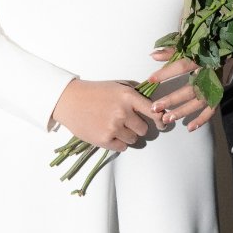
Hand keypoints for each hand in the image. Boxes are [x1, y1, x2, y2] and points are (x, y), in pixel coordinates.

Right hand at [52, 78, 166, 151]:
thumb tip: (156, 106)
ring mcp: (113, 126)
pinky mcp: (104, 139)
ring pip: (134, 139)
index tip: (162, 124)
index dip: (161, 120)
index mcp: (128, 96)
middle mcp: (123, 112)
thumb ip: (136, 95)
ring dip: (128, 135)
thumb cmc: (95, 92)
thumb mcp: (118, 86)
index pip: (154, 111)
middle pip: (144, 129)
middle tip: (126, 122)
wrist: (69, 100)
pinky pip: (123, 147)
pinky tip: (109, 133)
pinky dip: (118, 143)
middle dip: (137, 127)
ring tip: (114, 126)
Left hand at [145, 49, 232, 132]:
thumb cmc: (204, 47)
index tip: (151, 80)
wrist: (229, 48)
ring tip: (167, 119)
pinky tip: (189, 127)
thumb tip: (153, 55)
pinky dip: (202, 120)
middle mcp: (209, 73)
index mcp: (201, 59)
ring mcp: (215, 85)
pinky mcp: (218, 93)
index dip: (166, 73)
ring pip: (200, 102)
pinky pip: (212, 109)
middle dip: (172, 99)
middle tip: (155, 108)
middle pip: (190, 90)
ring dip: (183, 112)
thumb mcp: (188, 45)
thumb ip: (171, 51)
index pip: (182, 66)